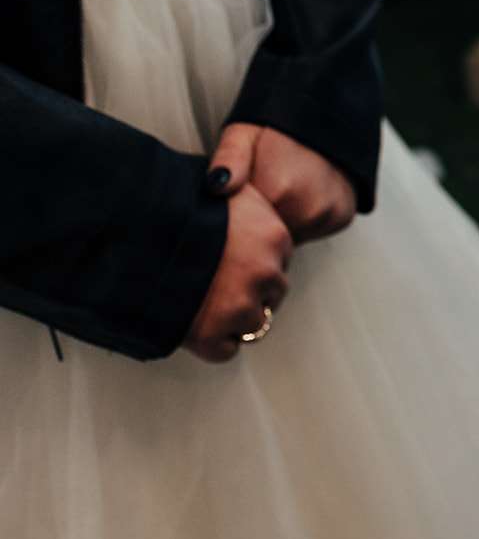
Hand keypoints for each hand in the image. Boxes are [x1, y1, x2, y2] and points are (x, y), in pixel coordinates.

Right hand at [185, 184, 290, 362]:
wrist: (138, 235)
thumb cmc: (177, 207)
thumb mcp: (225, 188)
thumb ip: (244, 196)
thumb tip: (239, 192)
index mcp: (275, 237)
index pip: (280, 259)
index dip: (255, 261)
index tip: (235, 260)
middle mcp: (266, 274)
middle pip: (272, 292)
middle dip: (250, 290)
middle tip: (220, 283)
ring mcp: (241, 308)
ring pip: (253, 323)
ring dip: (234, 317)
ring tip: (206, 303)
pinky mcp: (213, 336)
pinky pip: (226, 350)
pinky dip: (213, 342)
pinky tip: (197, 324)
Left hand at [209, 124, 357, 242]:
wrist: (332, 118)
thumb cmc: (280, 127)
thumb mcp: (244, 133)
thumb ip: (228, 159)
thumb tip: (217, 186)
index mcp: (280, 189)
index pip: (244, 223)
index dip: (239, 209)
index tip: (241, 191)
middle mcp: (309, 208)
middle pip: (269, 232)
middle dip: (260, 216)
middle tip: (261, 186)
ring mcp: (329, 215)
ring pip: (290, 234)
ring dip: (281, 218)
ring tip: (282, 188)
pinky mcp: (342, 217)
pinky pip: (312, 230)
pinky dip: (304, 217)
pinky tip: (302, 194)